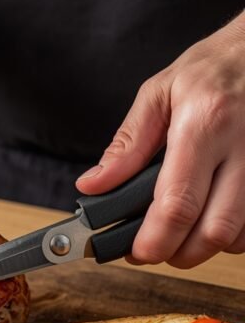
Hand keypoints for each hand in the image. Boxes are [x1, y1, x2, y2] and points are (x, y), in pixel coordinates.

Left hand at [76, 11, 244, 267]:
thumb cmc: (213, 68)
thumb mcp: (159, 93)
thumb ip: (127, 145)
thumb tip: (92, 185)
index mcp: (206, 123)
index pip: (178, 203)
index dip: (155, 240)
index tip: (136, 252)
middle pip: (215, 230)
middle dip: (179, 253)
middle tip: (153, 249)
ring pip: (241, 235)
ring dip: (206, 247)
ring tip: (179, 234)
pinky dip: (233, 235)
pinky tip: (211, 220)